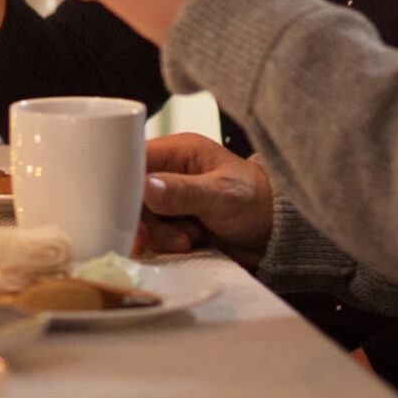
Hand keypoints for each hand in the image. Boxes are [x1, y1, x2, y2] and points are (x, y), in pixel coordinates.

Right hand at [135, 132, 273, 258]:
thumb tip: (146, 187)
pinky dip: (163, 243)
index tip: (121, 207)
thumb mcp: (223, 195)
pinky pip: (153, 233)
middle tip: (148, 236)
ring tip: (184, 241)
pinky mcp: (174, 223)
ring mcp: (171, 200)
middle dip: (140, 216)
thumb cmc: (258, 202)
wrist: (277, 235)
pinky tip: (186, 245)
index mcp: (179, 152)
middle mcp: (170, 173)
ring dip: (156, 233)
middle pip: (132, 192)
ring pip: (141, 216)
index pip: (135, 159)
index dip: (122, 181)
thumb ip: (184, 192)